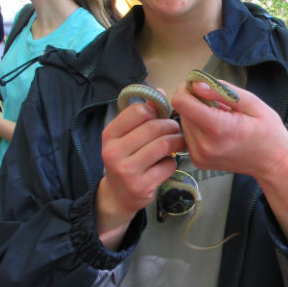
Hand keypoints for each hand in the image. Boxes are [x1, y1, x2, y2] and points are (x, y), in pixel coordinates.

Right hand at [95, 99, 185, 242]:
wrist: (118, 195)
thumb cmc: (125, 159)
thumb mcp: (125, 136)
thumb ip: (140, 114)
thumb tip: (159, 91)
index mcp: (109, 135)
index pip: (138, 110)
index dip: (155, 110)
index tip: (160, 116)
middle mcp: (114, 152)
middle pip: (154, 127)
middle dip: (170, 126)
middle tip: (175, 130)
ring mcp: (127, 171)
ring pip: (163, 145)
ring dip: (176, 142)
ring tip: (178, 143)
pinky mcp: (142, 186)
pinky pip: (168, 165)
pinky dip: (173, 162)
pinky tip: (167, 163)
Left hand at [171, 77, 287, 248]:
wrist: (273, 163)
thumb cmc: (268, 131)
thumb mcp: (251, 102)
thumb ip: (221, 91)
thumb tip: (195, 83)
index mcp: (219, 129)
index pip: (182, 102)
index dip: (187, 88)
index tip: (201, 85)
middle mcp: (204, 146)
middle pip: (182, 111)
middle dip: (195, 101)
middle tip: (219, 104)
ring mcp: (200, 156)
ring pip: (183, 122)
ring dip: (196, 114)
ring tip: (220, 118)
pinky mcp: (198, 161)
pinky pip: (188, 134)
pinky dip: (198, 127)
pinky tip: (217, 129)